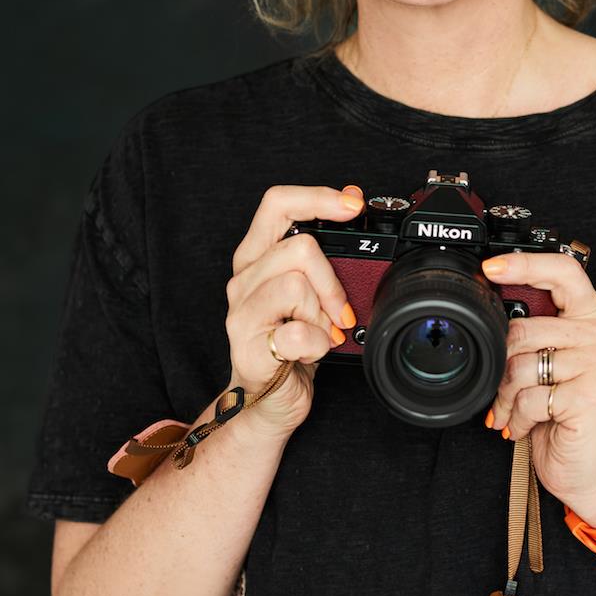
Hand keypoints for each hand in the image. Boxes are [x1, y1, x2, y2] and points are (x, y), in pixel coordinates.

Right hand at [224, 183, 364, 439]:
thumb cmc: (291, 341)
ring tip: (317, 333)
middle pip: (299, 247)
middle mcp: (243, 280)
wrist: (268, 399)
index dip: (318, 197)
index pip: (277, 203)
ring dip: (322, 315)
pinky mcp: (251, 348)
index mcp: (256, 257)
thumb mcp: (308, 289)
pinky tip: (311, 353)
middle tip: (338, 311)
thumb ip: (322, 249)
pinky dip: (317, 345)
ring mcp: (242, 313)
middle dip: (332, 281)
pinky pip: (299, 333)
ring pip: (296, 286)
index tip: (353, 204)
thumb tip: (351, 198)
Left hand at [480, 252, 595, 522]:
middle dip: (501, 364)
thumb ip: (532, 331)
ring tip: (516, 410)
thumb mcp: (548, 363)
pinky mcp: (591, 394)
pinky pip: (530, 397)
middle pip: (525, 327)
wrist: (588, 467)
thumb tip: (491, 308)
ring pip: (521, 364)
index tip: (490, 267)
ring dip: (506, 396)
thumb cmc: (563, 413)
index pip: (564, 271)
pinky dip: (518, 417)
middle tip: (503, 388)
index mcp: (590, 316)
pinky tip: (528, 425)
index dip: (524, 264)